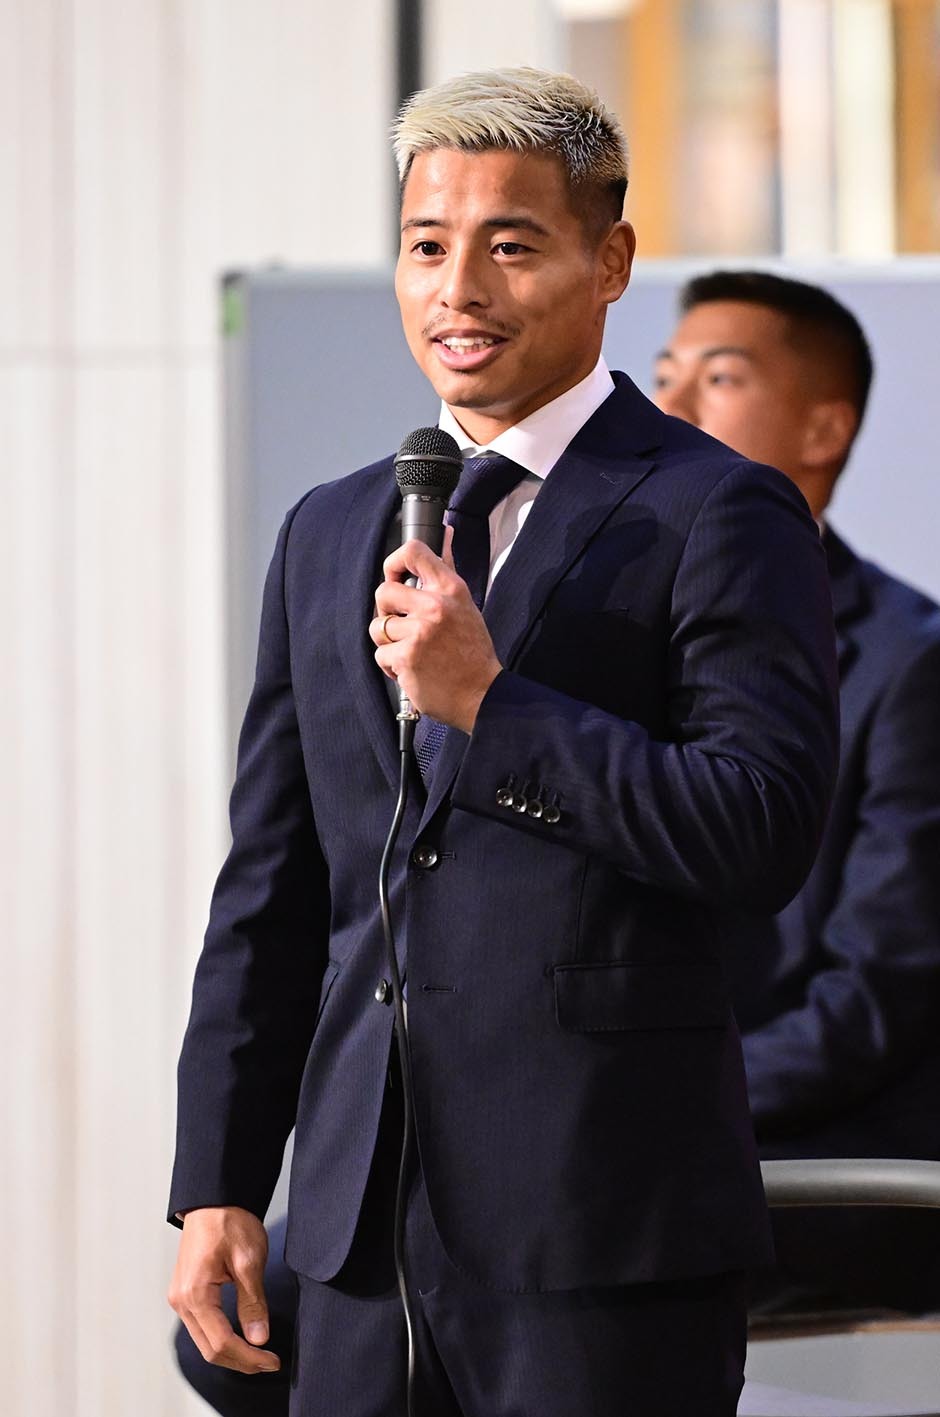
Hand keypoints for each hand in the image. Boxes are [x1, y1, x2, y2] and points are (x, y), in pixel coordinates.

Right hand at [168, 1206, 279, 1373]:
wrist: (213, 1199)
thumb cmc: (229, 1221)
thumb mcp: (249, 1260)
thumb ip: (252, 1302)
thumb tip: (258, 1338)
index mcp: (195, 1294)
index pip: (222, 1342)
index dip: (249, 1357)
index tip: (273, 1361)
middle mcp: (181, 1301)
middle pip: (210, 1349)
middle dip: (241, 1361)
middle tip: (270, 1362)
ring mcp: (180, 1298)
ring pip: (204, 1342)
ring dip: (232, 1353)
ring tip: (260, 1355)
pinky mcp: (185, 1294)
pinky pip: (202, 1328)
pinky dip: (222, 1339)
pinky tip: (242, 1339)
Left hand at [370, 536, 501, 732]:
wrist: (482, 695)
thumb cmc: (472, 652)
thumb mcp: (465, 605)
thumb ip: (447, 570)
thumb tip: (446, 532)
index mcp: (450, 589)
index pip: (414, 551)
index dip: (394, 561)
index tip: (394, 575)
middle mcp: (435, 607)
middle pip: (383, 591)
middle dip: (386, 610)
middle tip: (401, 625)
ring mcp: (419, 632)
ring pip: (377, 626)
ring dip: (389, 642)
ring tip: (411, 651)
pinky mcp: (406, 657)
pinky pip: (381, 654)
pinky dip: (391, 665)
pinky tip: (412, 669)